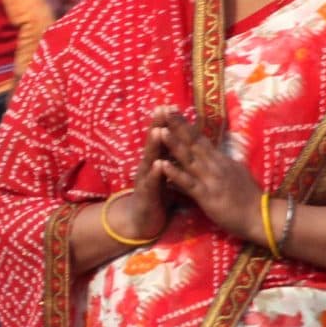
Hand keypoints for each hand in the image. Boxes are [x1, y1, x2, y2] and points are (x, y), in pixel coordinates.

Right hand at [102, 120, 171, 243]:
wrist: (142, 222)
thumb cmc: (158, 196)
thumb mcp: (166, 174)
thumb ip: (172, 159)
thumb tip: (182, 141)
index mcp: (158, 160)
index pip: (163, 138)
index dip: (167, 122)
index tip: (173, 105)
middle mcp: (149, 167)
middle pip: (154, 143)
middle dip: (157, 126)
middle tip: (161, 108)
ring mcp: (145, 180)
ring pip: (150, 160)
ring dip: (153, 146)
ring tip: (157, 131)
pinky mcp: (146, 195)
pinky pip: (151, 184)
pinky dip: (155, 174)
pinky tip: (158, 165)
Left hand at [152, 109, 266, 242]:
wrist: (261, 216)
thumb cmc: (250, 197)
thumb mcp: (239, 171)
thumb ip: (229, 160)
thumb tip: (227, 150)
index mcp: (221, 159)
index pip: (200, 137)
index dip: (186, 123)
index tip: (173, 109)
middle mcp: (214, 164)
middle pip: (193, 142)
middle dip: (177, 125)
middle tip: (163, 109)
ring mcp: (210, 178)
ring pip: (188, 158)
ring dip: (173, 144)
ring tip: (159, 130)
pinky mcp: (206, 195)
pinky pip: (188, 183)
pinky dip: (175, 173)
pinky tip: (162, 165)